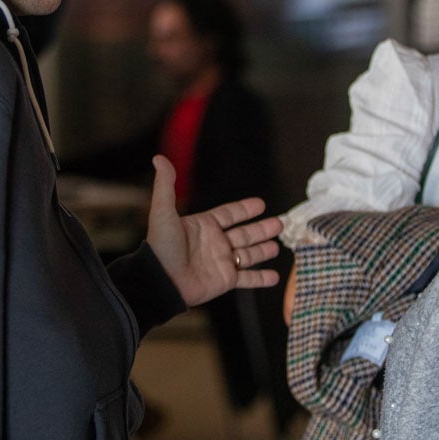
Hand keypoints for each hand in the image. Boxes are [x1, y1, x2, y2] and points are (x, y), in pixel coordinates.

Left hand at [145, 155, 281, 306]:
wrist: (161, 281)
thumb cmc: (161, 246)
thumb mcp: (163, 212)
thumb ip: (166, 185)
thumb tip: (159, 158)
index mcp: (204, 226)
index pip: (229, 215)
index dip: (244, 209)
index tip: (260, 204)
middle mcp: (215, 243)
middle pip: (244, 234)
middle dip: (261, 229)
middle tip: (279, 224)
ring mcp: (221, 263)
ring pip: (248, 255)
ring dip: (262, 250)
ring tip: (277, 245)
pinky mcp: (225, 281)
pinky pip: (247, 279)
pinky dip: (261, 278)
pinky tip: (275, 277)